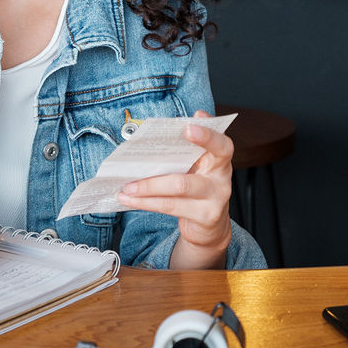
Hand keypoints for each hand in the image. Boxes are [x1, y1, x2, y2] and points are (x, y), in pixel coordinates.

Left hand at [115, 110, 234, 266]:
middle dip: (155, 178)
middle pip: (188, 177)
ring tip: (126, 188)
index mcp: (220, 159)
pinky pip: (170, 207)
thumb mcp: (198, 163)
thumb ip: (189, 145)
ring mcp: (214, 200)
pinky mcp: (204, 217)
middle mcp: (221, 179)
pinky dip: (146, 203)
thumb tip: (177, 123)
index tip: (188, 127)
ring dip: (147, 189)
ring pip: (177, 191)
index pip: (221, 145)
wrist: (209, 224)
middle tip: (132, 170)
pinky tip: (129, 199)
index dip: (207, 136)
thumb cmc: (199, 185)